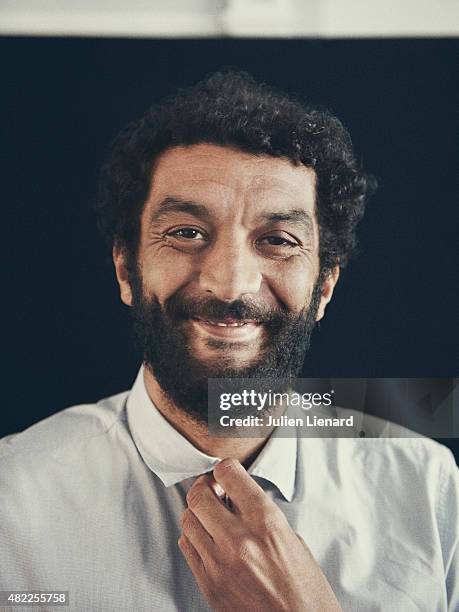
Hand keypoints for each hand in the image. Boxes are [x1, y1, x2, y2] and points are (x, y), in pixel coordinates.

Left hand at [179, 458, 341, 611]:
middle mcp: (239, 540)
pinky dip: (194, 536)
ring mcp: (219, 564)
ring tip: (211, 515)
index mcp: (265, 522)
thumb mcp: (292, 540)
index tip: (225, 472)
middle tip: (213, 489)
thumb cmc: (306, 592)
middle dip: (204, 486)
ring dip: (197, 512)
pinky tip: (208, 538)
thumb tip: (239, 501)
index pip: (228, 474)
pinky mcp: (208, 585)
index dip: (224, 468)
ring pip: (187, 519)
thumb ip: (262, 516)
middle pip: (198, 494)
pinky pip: (187, 547)